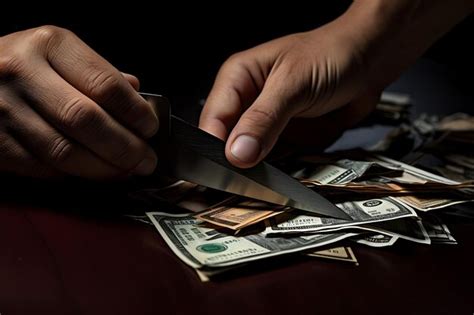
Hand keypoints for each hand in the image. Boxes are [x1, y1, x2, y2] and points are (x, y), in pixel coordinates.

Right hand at [0, 26, 157, 178]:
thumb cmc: (22, 65)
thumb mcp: (58, 54)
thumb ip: (97, 73)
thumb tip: (137, 92)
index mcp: (50, 44)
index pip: (106, 83)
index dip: (136, 112)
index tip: (151, 128)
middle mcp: (23, 72)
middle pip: (88, 120)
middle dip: (126, 147)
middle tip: (146, 160)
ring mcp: (3, 109)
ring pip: (66, 151)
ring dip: (104, 169)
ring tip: (127, 171)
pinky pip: (42, 168)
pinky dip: (73, 176)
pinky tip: (92, 174)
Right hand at [200, 25, 377, 167]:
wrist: (369, 61)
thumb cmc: (331, 56)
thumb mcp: (293, 84)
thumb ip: (264, 119)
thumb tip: (237, 152)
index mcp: (238, 78)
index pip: (214, 118)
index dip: (216, 146)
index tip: (227, 169)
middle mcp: (247, 102)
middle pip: (227, 140)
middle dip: (234, 162)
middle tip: (243, 182)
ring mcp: (266, 123)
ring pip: (249, 155)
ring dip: (255, 170)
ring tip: (263, 184)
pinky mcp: (285, 138)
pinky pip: (274, 162)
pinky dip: (277, 174)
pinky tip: (281, 181)